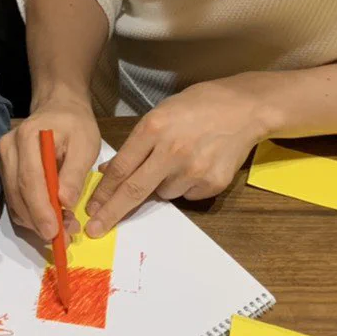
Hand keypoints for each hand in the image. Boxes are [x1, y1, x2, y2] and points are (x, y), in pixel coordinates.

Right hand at [0, 93, 100, 240]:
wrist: (58, 109)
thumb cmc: (75, 125)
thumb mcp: (86, 144)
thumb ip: (75, 172)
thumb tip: (65, 202)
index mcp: (27, 137)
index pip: (30, 180)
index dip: (41, 209)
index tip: (55, 232)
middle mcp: (8, 148)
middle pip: (19, 194)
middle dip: (39, 221)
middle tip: (63, 238)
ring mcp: (2, 159)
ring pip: (14, 201)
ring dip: (36, 221)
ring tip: (62, 229)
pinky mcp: (4, 170)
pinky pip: (14, 199)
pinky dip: (30, 214)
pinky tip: (50, 219)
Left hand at [84, 74, 274, 234]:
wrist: (246, 108)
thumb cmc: (199, 106)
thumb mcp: (161, 113)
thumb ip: (135, 143)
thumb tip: (109, 172)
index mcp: (154, 128)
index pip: (121, 169)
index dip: (103, 193)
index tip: (90, 209)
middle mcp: (171, 151)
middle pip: (134, 191)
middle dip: (111, 213)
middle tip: (95, 229)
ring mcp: (194, 169)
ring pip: (163, 193)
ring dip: (161, 185)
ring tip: (179, 160)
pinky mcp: (212, 183)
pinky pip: (187, 195)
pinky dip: (185, 185)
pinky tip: (197, 163)